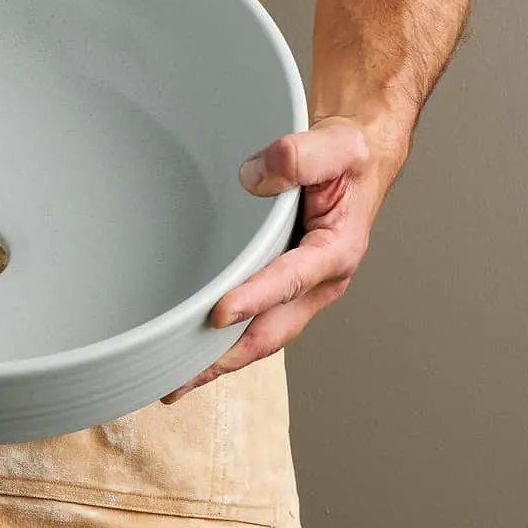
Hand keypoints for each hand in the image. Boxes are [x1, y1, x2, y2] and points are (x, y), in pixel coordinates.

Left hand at [160, 116, 398, 403]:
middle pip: (269, 331)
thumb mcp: (336, 144)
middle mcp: (319, 282)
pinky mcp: (281, 289)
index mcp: (336, 250)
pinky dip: (221, 343)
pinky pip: (251, 324)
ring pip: (257, 338)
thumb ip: (300, 156)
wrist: (356, 160)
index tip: (217, 314)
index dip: (254, 299)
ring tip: (172, 383)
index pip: (289, 280)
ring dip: (217, 362)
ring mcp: (299, 291)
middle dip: (224, 359)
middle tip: (178, 380)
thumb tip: (254, 177)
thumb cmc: (347, 155)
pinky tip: (188, 354)